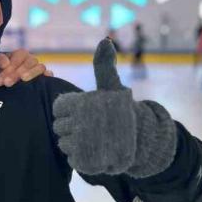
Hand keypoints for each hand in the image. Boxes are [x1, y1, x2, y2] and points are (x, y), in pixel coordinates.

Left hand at [0, 49, 52, 86]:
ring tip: (23, 80)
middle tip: (7, 83)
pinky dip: (47, 77)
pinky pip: (49, 75)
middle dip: (17, 73)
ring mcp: (39, 68)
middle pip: (29, 62)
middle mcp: (31, 60)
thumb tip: (6, 64)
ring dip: (31, 74)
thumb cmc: (0, 70)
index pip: (18, 58)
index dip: (8, 69)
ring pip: (40, 67)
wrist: (6, 80)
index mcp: (20, 54)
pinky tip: (42, 81)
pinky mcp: (44, 78)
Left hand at [51, 39, 175, 176]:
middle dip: (72, 127)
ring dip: (75, 143)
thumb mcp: (113, 87)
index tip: (85, 112)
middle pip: (58, 126)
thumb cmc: (123, 111)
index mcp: (82, 103)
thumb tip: (105, 40)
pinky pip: (71, 159)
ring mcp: (82, 143)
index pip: (58, 108)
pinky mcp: (85, 160)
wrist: (144, 141)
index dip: (69, 111)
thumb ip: (104, 66)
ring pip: (63, 143)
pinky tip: (95, 151)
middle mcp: (80, 123)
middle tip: (91, 126)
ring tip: (94, 139)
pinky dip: (81, 157)